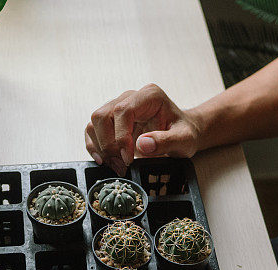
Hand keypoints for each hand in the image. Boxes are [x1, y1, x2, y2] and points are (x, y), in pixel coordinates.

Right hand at [85, 84, 202, 174]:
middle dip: (108, 144)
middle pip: (103, 115)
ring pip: (95, 122)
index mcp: (149, 96)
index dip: (121, 136)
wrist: (181, 134)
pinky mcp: (111, 121)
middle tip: (121, 165)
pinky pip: (93, 131)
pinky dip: (95, 147)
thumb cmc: (184, 134)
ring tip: (117, 165)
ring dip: (101, 147)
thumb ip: (166, 141)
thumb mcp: (184, 140)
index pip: (123, 111)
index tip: (128, 158)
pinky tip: (105, 161)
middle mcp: (130, 97)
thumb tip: (142, 144)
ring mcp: (118, 107)